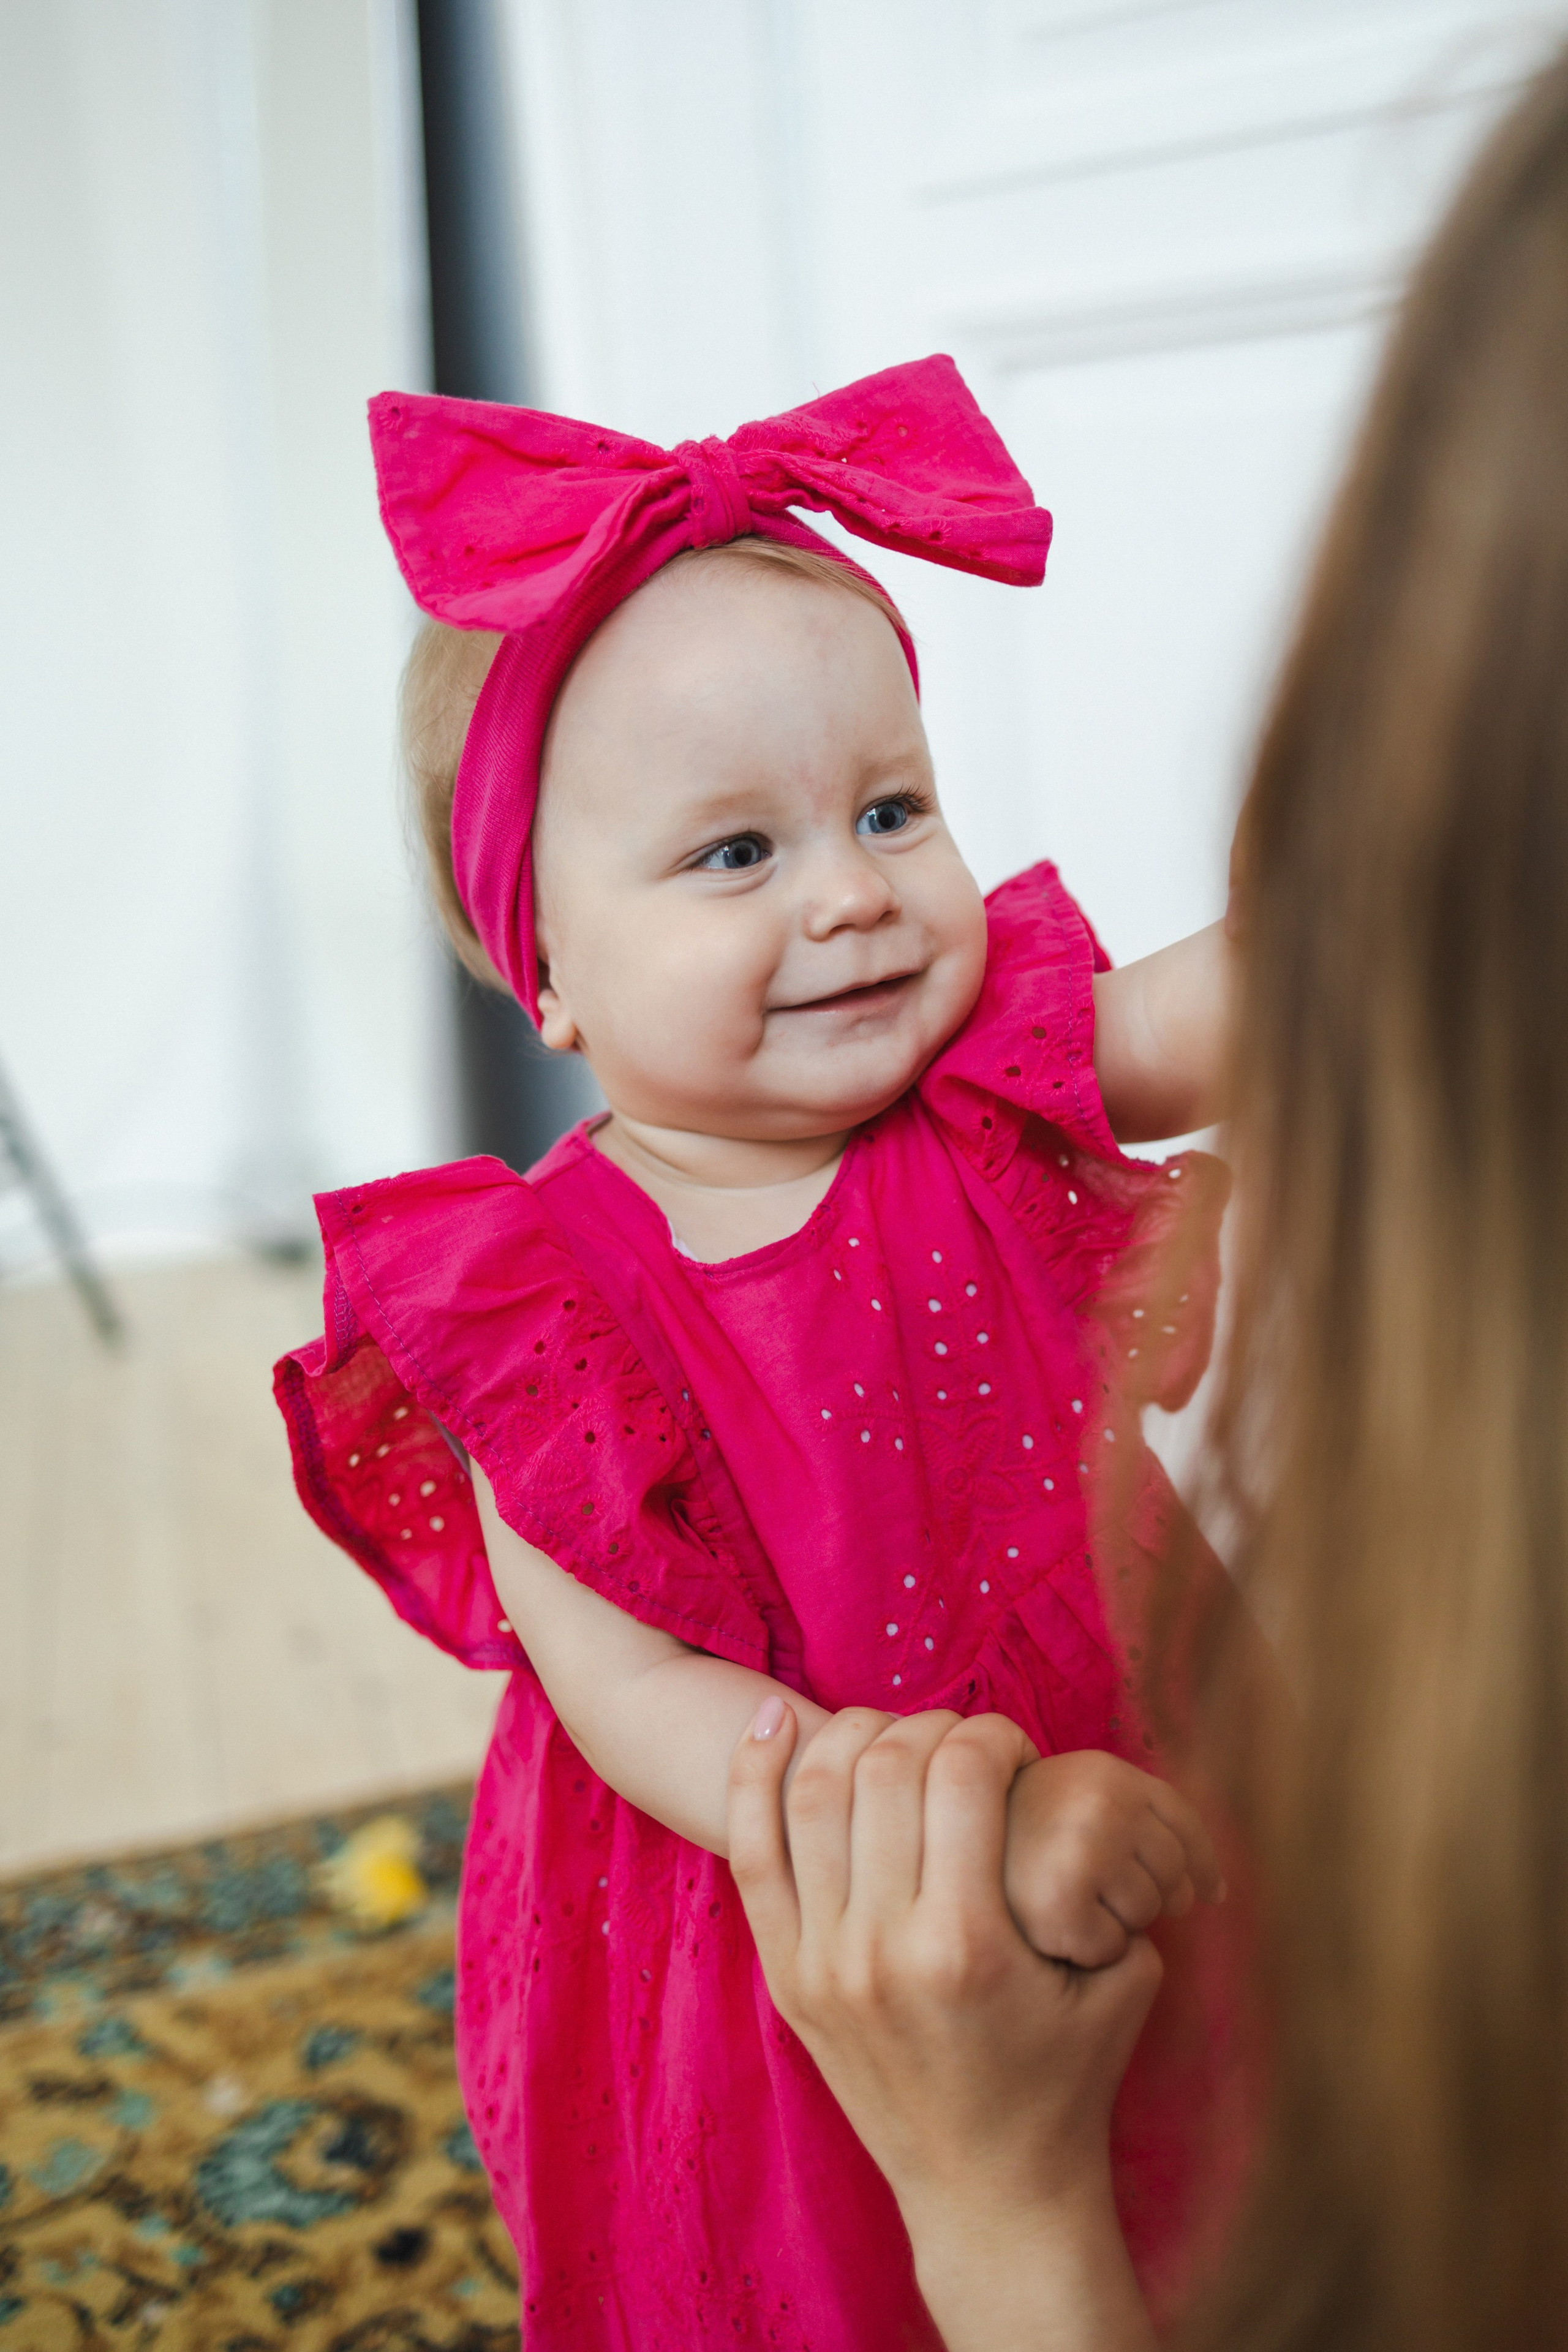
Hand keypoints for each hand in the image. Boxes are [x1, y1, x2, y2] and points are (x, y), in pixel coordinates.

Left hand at [729, 1705, 1158, 2351]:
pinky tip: (769, 1718)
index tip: (1011, 1747)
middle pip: (885, 1770)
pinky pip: (753, 1852)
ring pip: (813, 1794)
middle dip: (930, 1726)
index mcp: (969, 1944)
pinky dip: (754, 1774)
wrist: (988, 2198)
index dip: (992, 1733)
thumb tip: (1086, 1790)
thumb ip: (1105, 1883)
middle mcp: (883, 1948)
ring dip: (851, 1733)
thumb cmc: (1065, 2086)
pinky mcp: (786, 1978)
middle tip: (958, 1741)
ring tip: (889, 1729)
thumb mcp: (1120, 1981)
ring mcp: (822, 1963)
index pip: (964, 1776)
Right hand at [1004, 1750, 1225, 1968]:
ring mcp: (1080, 1844)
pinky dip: (1090, 1951)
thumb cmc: (1014, 1856)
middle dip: (1146, 1896)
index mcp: (1103, 1769)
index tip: (1187, 1892)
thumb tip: (1219, 1893)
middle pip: (1175, 1870)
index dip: (1196, 1866)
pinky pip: (1115, 1942)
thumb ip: (1139, 1823)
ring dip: (1115, 1922)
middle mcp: (1098, 1796)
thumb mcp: (1076, 1813)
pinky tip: (1048, 1935)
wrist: (942, 1887)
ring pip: (1148, 1908)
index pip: (1185, 1823)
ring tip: (1061, 1910)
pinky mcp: (1060, 1898)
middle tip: (1084, 1896)